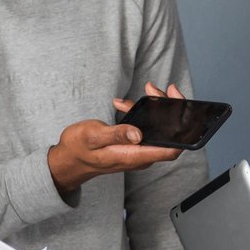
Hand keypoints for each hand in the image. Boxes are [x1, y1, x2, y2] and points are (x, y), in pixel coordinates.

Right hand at [46, 83, 185, 192]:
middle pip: (168, 136)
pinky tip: (126, 104)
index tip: (177, 104)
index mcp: (133, 156)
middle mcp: (140, 157)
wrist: (68, 160)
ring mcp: (137, 152)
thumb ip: (116, 135)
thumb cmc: (78, 148)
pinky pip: (145, 130)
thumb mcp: (93, 136)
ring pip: (157, 130)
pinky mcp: (132, 147)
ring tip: (146, 90)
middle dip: (168, 109)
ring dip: (154, 109)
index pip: (170, 150)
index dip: (182, 130)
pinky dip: (140, 114)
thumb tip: (137, 134)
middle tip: (157, 88)